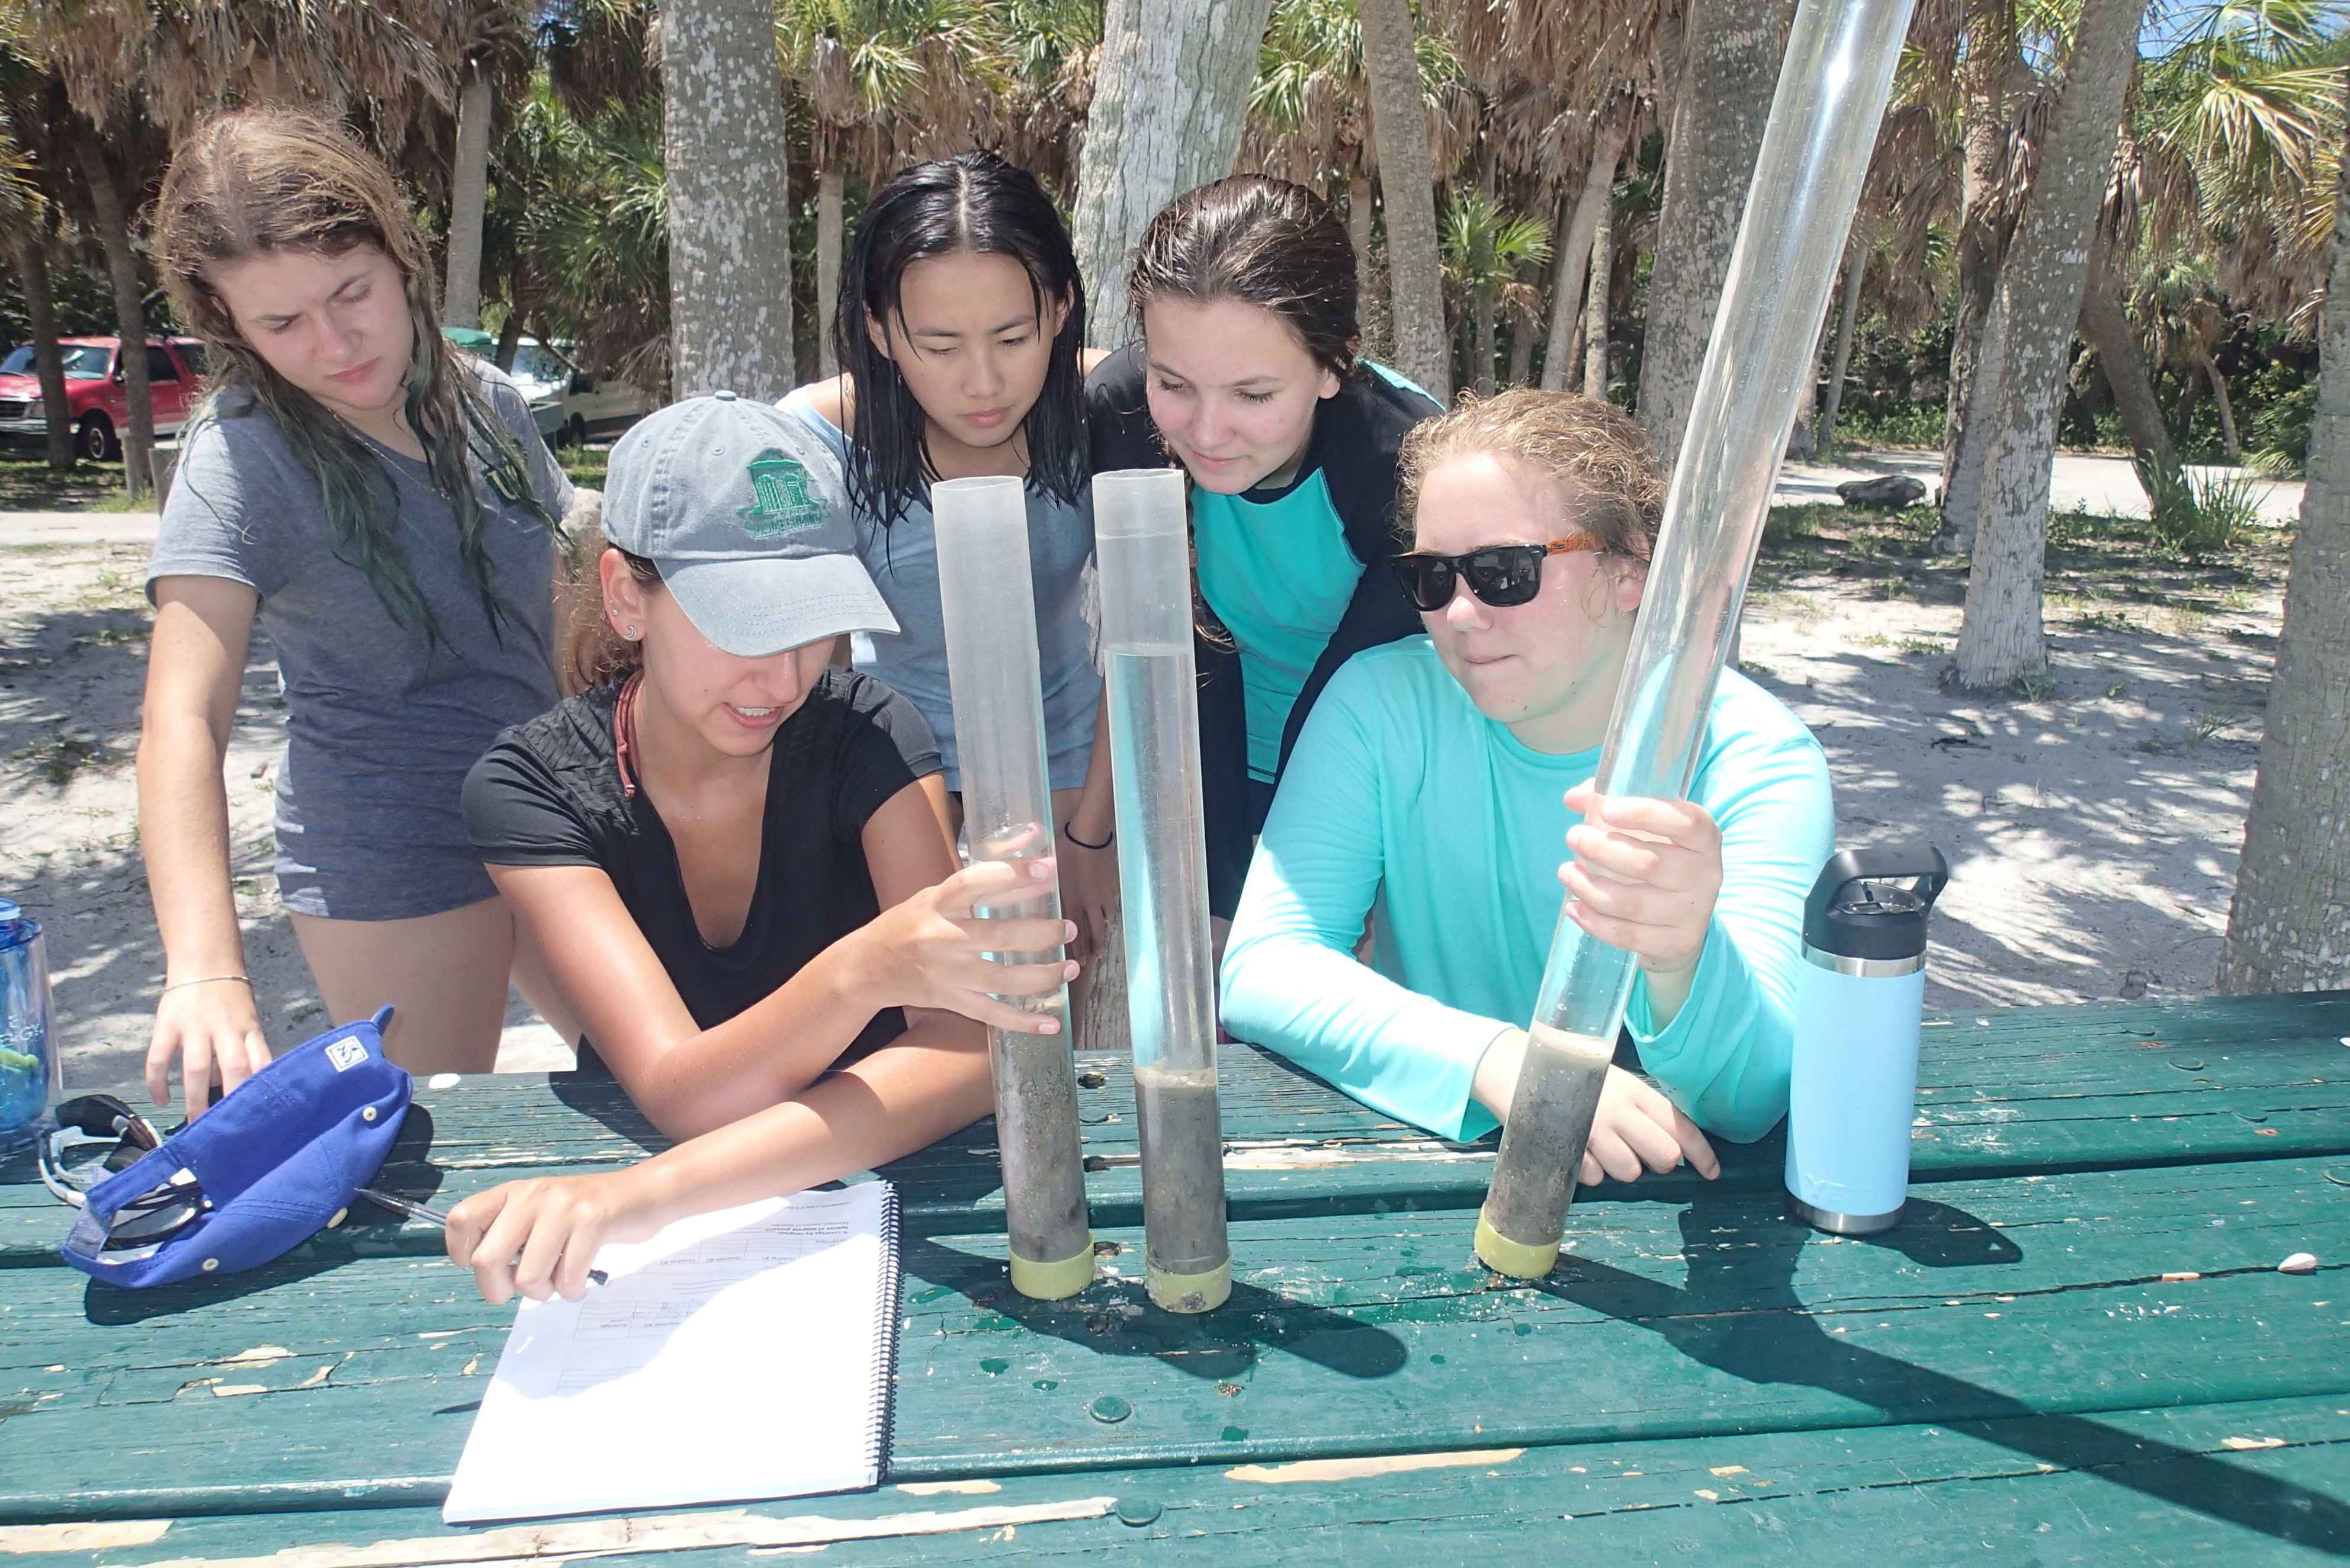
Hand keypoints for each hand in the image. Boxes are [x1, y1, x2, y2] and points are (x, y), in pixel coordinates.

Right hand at [146, 981, 271, 1118]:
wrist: (205, 962)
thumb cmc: (232, 1002)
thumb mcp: (250, 1023)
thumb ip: (251, 1053)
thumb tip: (250, 1092)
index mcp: (249, 1030)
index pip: (261, 1064)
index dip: (261, 1091)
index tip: (260, 1117)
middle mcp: (225, 1029)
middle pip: (234, 1067)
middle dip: (231, 1100)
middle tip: (226, 1129)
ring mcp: (195, 1026)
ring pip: (197, 1068)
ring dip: (196, 1097)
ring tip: (194, 1122)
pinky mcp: (168, 1025)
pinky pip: (159, 1058)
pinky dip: (157, 1082)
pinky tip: (161, 1100)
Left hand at [446, 1171, 665, 1303]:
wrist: (642, 1193)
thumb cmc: (587, 1214)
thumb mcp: (541, 1213)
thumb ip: (510, 1234)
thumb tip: (484, 1273)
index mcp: (514, 1192)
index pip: (461, 1220)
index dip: (461, 1253)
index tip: (489, 1266)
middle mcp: (532, 1195)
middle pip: (485, 1260)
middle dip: (499, 1290)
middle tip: (519, 1291)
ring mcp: (562, 1207)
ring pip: (527, 1276)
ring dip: (544, 1292)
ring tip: (559, 1281)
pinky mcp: (592, 1221)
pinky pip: (567, 1277)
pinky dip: (573, 1290)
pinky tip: (580, 1282)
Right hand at [851, 858, 1078, 1031]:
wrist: (866, 967)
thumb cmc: (909, 924)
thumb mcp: (937, 895)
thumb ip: (986, 877)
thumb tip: (1032, 842)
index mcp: (936, 903)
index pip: (974, 882)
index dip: (1011, 874)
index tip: (1046, 868)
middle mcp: (940, 938)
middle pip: (998, 937)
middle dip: (1041, 934)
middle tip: (1068, 928)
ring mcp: (944, 974)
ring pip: (1001, 980)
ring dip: (1042, 977)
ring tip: (1070, 968)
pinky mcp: (947, 1001)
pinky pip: (991, 1014)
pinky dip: (1022, 1022)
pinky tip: (1050, 1024)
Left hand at [1056, 825, 1120, 964]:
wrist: (1089, 836)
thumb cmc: (1064, 849)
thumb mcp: (1049, 870)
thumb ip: (1043, 885)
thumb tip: (1030, 889)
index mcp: (1071, 901)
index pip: (1075, 932)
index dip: (1078, 949)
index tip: (1080, 963)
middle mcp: (1088, 903)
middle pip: (1094, 930)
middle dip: (1093, 947)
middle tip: (1092, 959)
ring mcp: (1103, 895)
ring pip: (1104, 918)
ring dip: (1101, 930)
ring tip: (1100, 941)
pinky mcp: (1112, 885)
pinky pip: (1110, 902)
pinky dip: (1107, 910)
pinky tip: (1106, 912)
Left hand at [1559, 782, 1722, 989]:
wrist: (1685, 916)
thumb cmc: (1659, 856)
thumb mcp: (1646, 827)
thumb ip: (1609, 803)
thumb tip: (1573, 797)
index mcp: (1705, 838)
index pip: (1683, 821)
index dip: (1644, 814)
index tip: (1606, 811)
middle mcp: (1706, 874)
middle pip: (1648, 863)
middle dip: (1601, 849)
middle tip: (1572, 837)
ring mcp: (1694, 912)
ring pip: (1633, 902)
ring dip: (1590, 887)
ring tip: (1565, 872)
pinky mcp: (1677, 942)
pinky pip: (1629, 935)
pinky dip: (1595, 922)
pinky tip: (1574, 907)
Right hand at [1580, 1065, 1717, 1186]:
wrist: (1519, 1069)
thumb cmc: (1579, 1081)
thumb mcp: (1616, 1085)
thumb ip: (1644, 1112)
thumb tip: (1675, 1148)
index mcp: (1635, 1091)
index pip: (1681, 1126)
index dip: (1701, 1153)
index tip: (1712, 1172)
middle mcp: (1617, 1109)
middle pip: (1664, 1155)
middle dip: (1659, 1163)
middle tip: (1643, 1154)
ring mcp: (1591, 1129)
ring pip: (1630, 1172)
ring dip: (1621, 1168)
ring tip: (1604, 1148)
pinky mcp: (1567, 1146)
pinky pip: (1595, 1177)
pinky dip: (1591, 1170)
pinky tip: (1580, 1149)